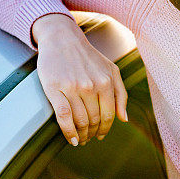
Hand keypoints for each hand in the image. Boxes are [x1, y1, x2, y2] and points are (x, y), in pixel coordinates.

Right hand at [32, 14, 127, 145]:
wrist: (62, 39)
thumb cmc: (88, 56)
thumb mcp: (111, 70)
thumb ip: (120, 93)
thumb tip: (124, 119)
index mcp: (106, 82)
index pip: (109, 115)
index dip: (105, 129)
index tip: (100, 135)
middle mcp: (91, 86)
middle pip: (94, 120)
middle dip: (92, 133)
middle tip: (88, 138)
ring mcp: (73, 88)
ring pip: (80, 121)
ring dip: (81, 135)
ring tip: (80, 139)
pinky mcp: (55, 89)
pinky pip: (63, 117)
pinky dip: (68, 132)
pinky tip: (71, 139)